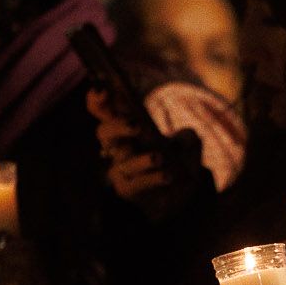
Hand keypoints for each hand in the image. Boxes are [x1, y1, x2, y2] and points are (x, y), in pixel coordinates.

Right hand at [88, 86, 200, 214]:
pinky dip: (152, 178)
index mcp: (126, 127)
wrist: (180, 194)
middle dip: (117, 126)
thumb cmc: (178, 161)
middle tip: (137, 125)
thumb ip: (187, 136)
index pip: (103, 110)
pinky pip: (136, 183)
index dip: (97, 99)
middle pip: (104, 132)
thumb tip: (184, 136)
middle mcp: (118, 146)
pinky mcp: (127, 189)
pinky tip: (168, 175)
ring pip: (123, 161)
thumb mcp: (188, 144)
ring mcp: (121, 168)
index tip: (103, 90)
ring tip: (159, 157)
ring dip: (142, 159)